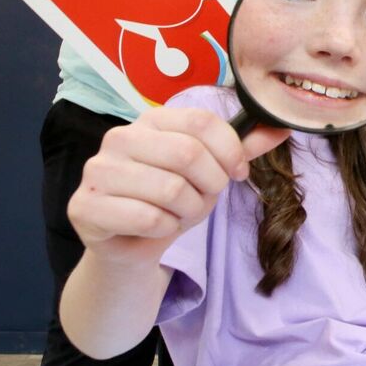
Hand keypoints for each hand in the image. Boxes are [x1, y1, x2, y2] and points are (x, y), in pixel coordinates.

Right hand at [68, 107, 289, 264]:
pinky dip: (164, 229)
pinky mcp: (85, 206)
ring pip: (171, 190)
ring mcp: (97, 171)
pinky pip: (147, 218)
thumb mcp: (210, 171)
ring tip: (177, 214)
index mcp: (151, 120)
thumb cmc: (171, 201)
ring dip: (188, 211)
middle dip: (210, 185)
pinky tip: (155, 228)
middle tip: (204, 199)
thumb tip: (281, 126)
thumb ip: (241, 148)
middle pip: (189, 154)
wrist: (132, 245)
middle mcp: (120, 138)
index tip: (237, 172)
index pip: (202, 121)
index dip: (230, 151)